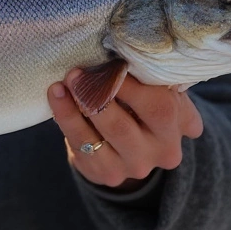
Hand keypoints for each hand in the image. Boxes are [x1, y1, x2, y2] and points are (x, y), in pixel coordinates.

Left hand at [48, 69, 203, 189]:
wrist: (133, 149)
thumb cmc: (147, 109)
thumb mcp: (164, 95)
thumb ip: (161, 81)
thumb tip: (143, 57)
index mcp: (174, 133)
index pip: (158, 108)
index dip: (131, 86)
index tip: (111, 64)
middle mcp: (156, 155)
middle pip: (122, 126)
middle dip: (96, 95)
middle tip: (78, 72)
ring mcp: (129, 168)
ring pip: (97, 137)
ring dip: (75, 105)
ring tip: (65, 81)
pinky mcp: (103, 172)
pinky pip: (78, 143)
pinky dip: (65, 116)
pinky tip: (56, 94)